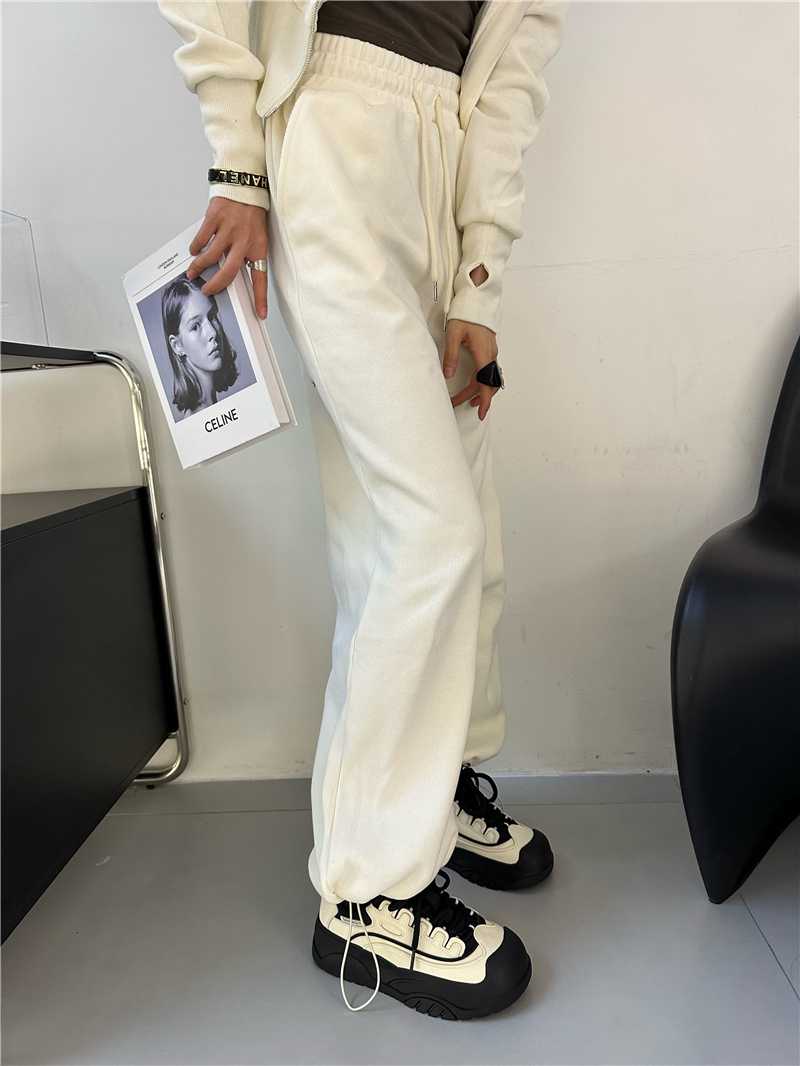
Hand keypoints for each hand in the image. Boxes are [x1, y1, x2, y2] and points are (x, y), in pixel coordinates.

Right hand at [186, 198, 268, 318]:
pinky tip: (194, 250)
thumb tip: (231, 272)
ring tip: (193, 271)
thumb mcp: (256, 235)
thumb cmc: (250, 213)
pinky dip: (196, 247)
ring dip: (199, 267)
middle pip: (229, 272)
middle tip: (207, 291)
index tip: (261, 314)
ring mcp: (229, 229)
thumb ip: (246, 253)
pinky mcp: (215, 218)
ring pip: (211, 257)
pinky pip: (202, 239)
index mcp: (257, 246)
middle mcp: (244, 240)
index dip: (261, 297)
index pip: (261, 277)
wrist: (245, 185)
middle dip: (216, 286)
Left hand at [444, 316, 500, 420]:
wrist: (476, 301)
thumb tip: (448, 374)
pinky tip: (477, 384)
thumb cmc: (466, 314)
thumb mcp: (453, 334)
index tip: (481, 412)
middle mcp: (490, 355)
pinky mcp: (490, 350)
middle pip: (487, 383)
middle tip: (461, 405)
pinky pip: (490, 371)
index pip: (485, 382)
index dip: (484, 399)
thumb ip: (450, 355)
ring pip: (490, 378)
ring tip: (471, 400)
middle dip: (476, 397)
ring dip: (481, 391)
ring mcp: (492, 353)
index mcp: (483, 353)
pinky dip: (484, 381)